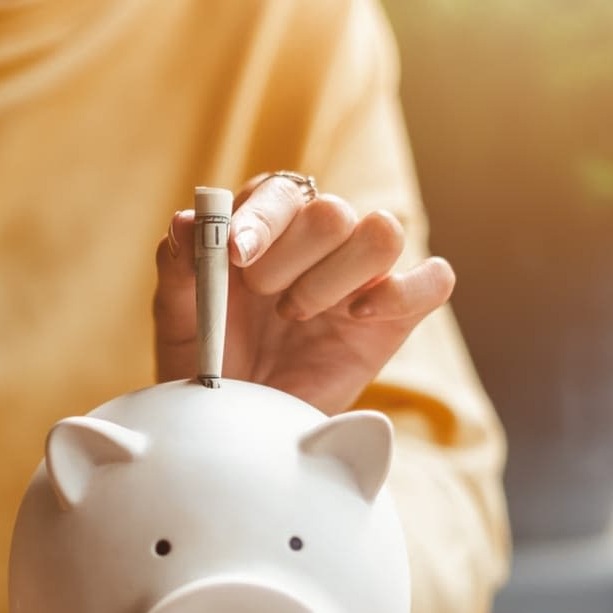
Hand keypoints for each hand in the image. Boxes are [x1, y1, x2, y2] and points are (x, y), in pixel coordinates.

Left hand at [152, 173, 456, 413]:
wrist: (233, 421)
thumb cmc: (206, 360)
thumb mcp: (179, 316)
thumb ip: (180, 266)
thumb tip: (187, 220)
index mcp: (269, 224)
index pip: (281, 190)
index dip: (262, 218)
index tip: (235, 255)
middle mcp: (320, 240)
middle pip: (333, 210)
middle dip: (290, 258)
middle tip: (262, 297)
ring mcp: (362, 275)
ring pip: (384, 232)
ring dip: (334, 277)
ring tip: (296, 315)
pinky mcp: (396, 315)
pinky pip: (434, 279)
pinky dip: (402, 291)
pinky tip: (355, 315)